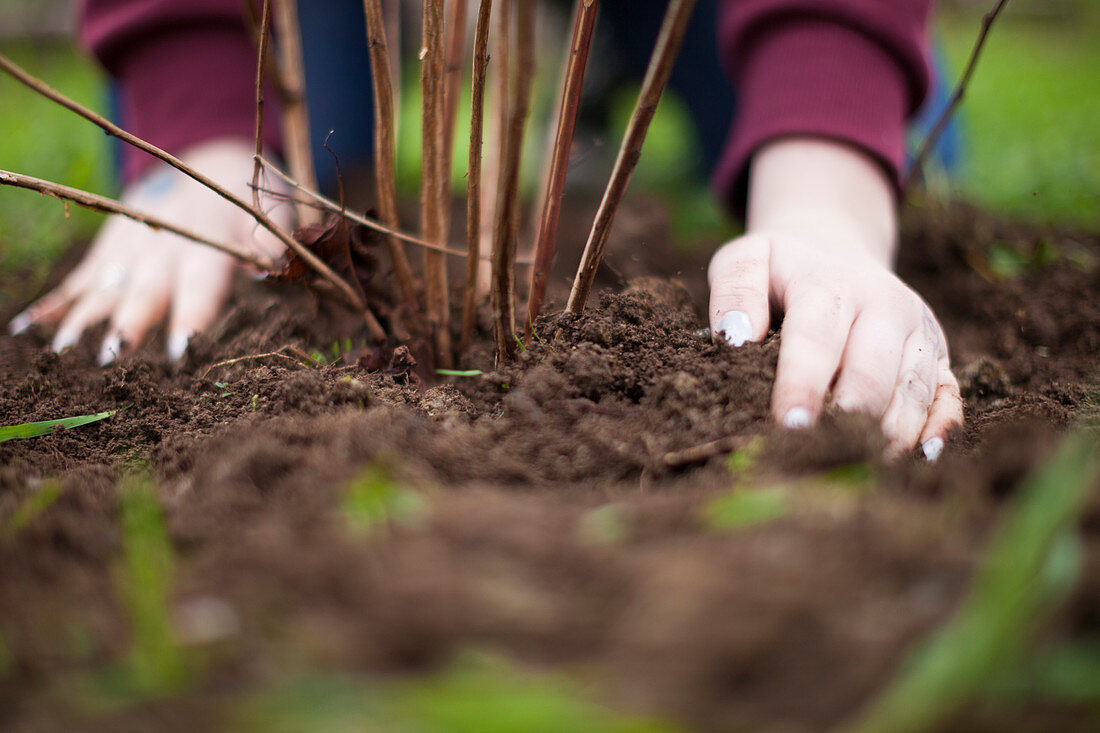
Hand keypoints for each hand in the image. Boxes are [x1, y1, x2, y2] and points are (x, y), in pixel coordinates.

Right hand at [8, 139, 290, 363]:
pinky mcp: (107, 251)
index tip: (182, 349)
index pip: (200, 284)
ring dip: (82, 321)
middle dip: (129, 324)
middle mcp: (163, 248)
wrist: (207, 164)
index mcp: (208, 245)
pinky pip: (77, 280)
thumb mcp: (271, 214)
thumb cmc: (247, 204)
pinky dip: (52, 304)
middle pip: (144, 291)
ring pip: (103, 288)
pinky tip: (26, 329)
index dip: (192, 315)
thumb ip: (274, 239)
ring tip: (62, 355)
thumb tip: (277, 267)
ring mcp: (129, 249)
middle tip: (114, 359)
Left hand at [708, 138, 961, 457]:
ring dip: (888, 436)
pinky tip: (920, 460)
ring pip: (913, 391)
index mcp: (831, 283)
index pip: (817, 337)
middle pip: (873, 373)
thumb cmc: (781, 268)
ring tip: (858, 472)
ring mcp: (917, 333)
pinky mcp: (938, 356)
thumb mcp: (748, 258)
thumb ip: (734, 290)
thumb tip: (734, 337)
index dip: (804, 383)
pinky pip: (949, 396)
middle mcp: (884, 306)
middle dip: (850, 420)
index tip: (790, 425)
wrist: (837, 248)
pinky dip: (941, 428)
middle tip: (824, 461)